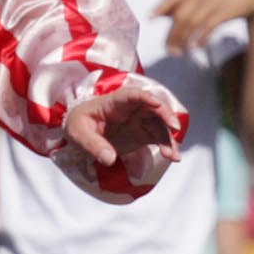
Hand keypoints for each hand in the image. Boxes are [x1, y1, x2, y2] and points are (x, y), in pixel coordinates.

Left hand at [64, 83, 180, 176]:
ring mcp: (138, 120)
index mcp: (114, 102)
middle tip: (174, 129)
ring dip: (169, 137)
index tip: (156, 103)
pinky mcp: (143, 133)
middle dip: (165, 116)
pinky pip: (159, 137)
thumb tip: (109, 159)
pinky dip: (167, 146)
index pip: (131, 95)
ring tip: (173, 155)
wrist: (81, 132)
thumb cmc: (79, 125)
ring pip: (159, 124)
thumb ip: (94, 145)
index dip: (145, 97)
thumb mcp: (79, 134)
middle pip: (152, 107)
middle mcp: (131, 108)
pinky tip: (172, 156)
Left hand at [157, 0, 253, 56]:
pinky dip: (200, 38)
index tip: (150, 18)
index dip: (160, 7)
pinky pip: (208, 27)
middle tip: (168, 50)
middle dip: (172, 35)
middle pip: (181, 16)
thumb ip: (181, 0)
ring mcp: (212, 3)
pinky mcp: (224, 13)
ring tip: (179, 52)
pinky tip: (196, 47)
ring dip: (184, 40)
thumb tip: (161, 14)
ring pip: (192, 24)